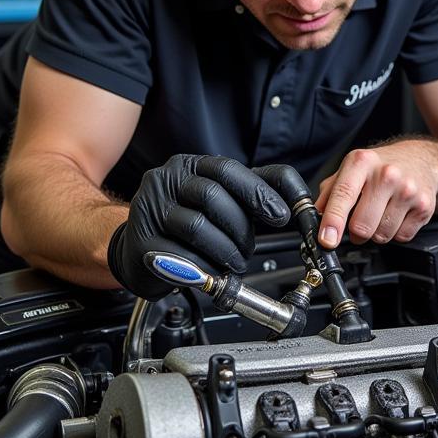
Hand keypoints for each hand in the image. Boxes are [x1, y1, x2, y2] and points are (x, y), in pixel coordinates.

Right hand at [107, 154, 289, 298]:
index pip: (227, 170)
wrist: (139, 249)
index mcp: (190, 166)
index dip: (257, 193)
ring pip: (197, 227)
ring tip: (232, 263)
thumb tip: (299, 197)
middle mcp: (166, 181)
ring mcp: (149, 209)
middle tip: (248, 249)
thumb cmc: (187, 221)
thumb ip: (256, 192)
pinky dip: (205, 268)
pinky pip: (181, 256)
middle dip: (240, 229)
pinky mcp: (141, 242)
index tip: (280, 215)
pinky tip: (210, 271)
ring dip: (225, 251)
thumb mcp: (222, 199)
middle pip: (212, 197)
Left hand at [315, 141, 437, 248]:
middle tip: (358, 221)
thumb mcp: (352, 168)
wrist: (421, 161)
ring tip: (381, 213)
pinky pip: (401, 237)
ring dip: (376, 232)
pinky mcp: (424, 207)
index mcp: (362, 162)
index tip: (327, 239)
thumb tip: (315, 216)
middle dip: (355, 232)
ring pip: (382, 235)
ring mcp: (408, 191)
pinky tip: (396, 215)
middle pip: (362, 225)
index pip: (344, 194)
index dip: (333, 220)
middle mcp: (386, 174)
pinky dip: (395, 232)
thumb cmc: (381, 166)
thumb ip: (330, 191)